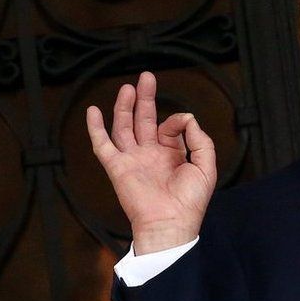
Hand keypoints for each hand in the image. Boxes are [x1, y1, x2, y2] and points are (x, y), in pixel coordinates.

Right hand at [86, 72, 216, 254]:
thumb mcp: (206, 166)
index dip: (176, 120)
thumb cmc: (190, 202)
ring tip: (127, 88)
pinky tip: (93, 111)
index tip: (183, 123)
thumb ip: (201, 140)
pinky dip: (96, 129)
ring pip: (124, 127)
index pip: (169, 126)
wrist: (170, 223)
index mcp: (172, 154)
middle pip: (144, 119)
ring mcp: (133, 159)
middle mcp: (151, 154)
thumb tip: (188, 118)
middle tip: (146, 77)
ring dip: (124, 107)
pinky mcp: (117, 168)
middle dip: (145, 98)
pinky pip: (103, 145)